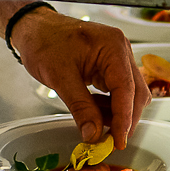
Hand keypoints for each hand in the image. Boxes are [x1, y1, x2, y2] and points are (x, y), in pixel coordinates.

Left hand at [10, 8, 149, 149]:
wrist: (34, 29)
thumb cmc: (44, 41)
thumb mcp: (60, 77)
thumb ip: (80, 107)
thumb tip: (93, 134)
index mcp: (113, 47)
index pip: (126, 89)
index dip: (124, 119)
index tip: (119, 141)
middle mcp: (121, 50)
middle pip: (135, 93)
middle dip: (124, 119)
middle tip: (109, 141)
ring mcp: (117, 57)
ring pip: (129, 94)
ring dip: (116, 113)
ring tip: (95, 123)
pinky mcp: (111, 65)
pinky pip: (118, 90)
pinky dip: (109, 105)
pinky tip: (94, 110)